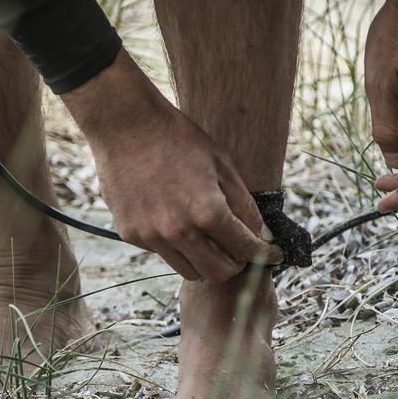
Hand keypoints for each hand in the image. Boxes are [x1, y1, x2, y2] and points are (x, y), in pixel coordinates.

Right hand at [61, 49, 281, 281]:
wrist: (125, 125)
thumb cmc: (177, 138)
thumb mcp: (222, 164)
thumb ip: (244, 204)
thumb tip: (261, 235)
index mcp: (207, 212)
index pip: (245, 250)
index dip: (264, 255)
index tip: (272, 255)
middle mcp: (179, 232)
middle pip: (218, 273)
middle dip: (235, 264)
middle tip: (238, 248)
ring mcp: (151, 236)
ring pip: (189, 270)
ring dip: (204, 259)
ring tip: (207, 235)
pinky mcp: (130, 234)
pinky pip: (162, 253)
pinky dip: (175, 245)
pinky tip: (174, 219)